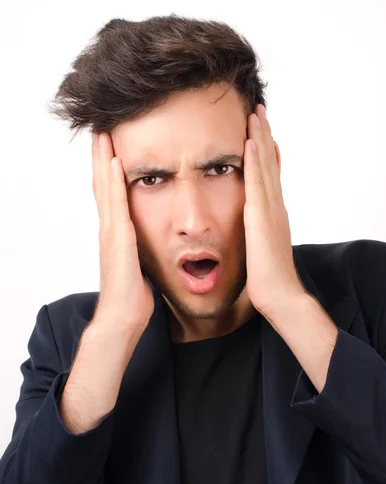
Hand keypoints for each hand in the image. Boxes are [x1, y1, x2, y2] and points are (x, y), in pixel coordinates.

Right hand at [91, 132, 153, 332]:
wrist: (123, 317)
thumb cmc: (133, 298)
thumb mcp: (140, 268)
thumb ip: (140, 253)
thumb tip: (149, 248)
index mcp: (117, 235)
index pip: (112, 196)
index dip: (109, 172)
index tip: (112, 149)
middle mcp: (111, 228)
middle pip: (103, 184)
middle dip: (102, 157)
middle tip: (101, 130)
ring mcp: (112, 232)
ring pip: (106, 187)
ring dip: (104, 159)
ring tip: (103, 133)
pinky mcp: (118, 238)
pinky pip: (116, 203)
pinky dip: (114, 181)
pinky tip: (116, 160)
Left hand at [243, 104, 306, 315]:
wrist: (280, 295)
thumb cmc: (269, 280)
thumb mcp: (261, 251)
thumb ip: (257, 236)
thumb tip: (252, 231)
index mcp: (273, 214)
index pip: (269, 177)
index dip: (266, 153)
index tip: (259, 133)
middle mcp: (275, 207)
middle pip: (269, 164)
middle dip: (264, 136)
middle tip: (259, 111)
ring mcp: (270, 210)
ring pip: (265, 166)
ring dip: (260, 138)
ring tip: (255, 114)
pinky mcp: (261, 217)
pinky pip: (257, 182)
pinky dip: (255, 160)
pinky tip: (250, 141)